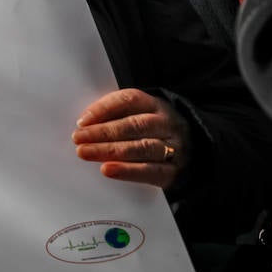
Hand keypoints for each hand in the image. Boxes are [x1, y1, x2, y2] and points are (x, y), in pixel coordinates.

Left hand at [71, 88, 190, 189]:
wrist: (193, 150)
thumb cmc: (152, 131)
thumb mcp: (138, 115)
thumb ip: (114, 116)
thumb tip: (83, 125)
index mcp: (155, 105)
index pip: (129, 100)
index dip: (104, 108)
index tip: (82, 120)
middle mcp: (167, 123)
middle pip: (134, 125)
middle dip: (102, 132)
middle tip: (78, 138)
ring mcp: (174, 147)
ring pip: (142, 147)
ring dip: (110, 150)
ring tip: (85, 152)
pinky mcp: (174, 170)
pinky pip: (150, 171)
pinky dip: (127, 171)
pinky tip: (107, 169)